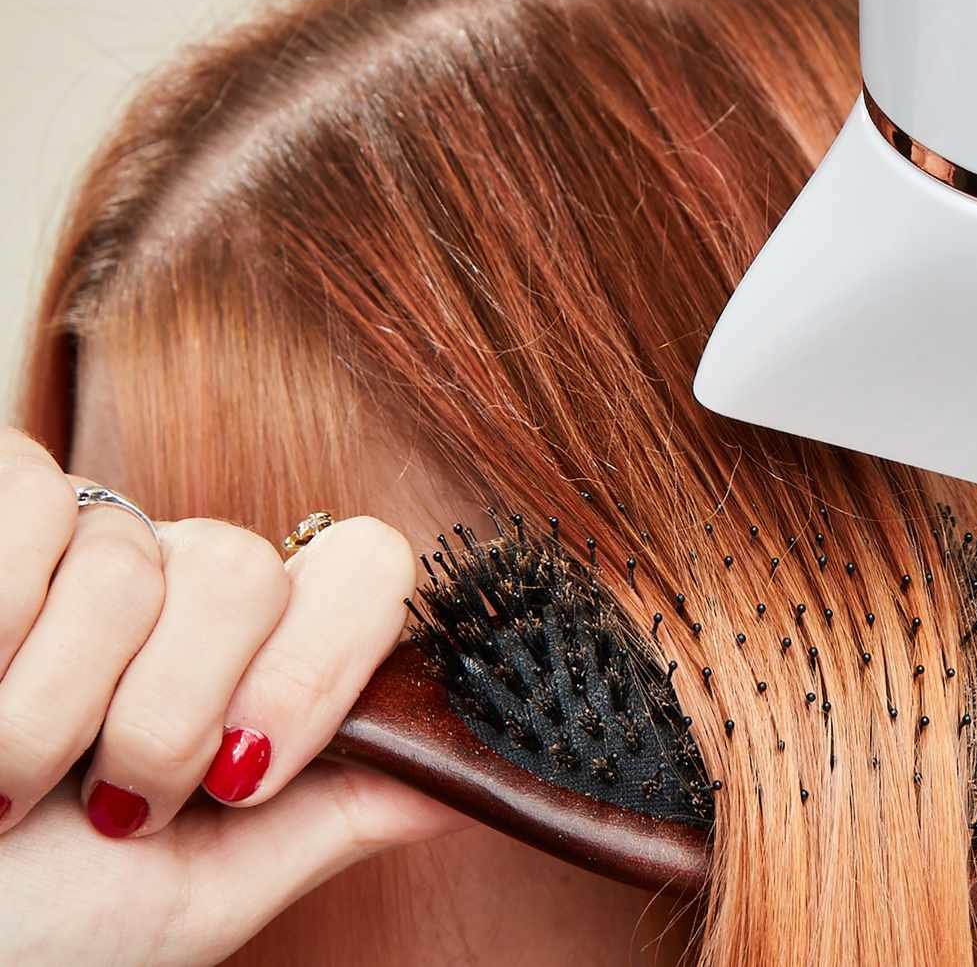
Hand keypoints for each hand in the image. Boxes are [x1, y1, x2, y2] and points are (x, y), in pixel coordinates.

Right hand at [0, 428, 469, 964]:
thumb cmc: (38, 926)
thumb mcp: (207, 885)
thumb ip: (343, 811)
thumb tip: (480, 779)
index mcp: (258, 655)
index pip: (366, 568)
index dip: (317, 667)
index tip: (245, 777)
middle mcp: (185, 582)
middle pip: (248, 573)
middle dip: (171, 717)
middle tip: (111, 806)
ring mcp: (90, 538)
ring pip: (127, 562)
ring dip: (50, 712)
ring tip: (10, 781)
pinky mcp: (3, 501)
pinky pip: (29, 506)